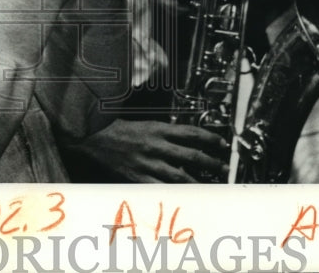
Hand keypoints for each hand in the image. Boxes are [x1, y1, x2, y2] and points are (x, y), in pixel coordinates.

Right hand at [63, 119, 230, 182]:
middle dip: (211, 162)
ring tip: (211, 184)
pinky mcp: (139, 176)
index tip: (221, 144)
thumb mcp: (145, 124)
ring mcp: (148, 162)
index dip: (210, 138)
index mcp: (158, 128)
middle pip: (191, 155)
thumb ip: (165, 133)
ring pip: (181, 174)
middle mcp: (156, 145)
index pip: (191, 133)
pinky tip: (186, 195)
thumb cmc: (119, 129)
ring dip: (199, 180)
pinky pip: (162, 187)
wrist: (94, 138)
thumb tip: (186, 142)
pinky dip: (176, 192)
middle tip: (224, 166)